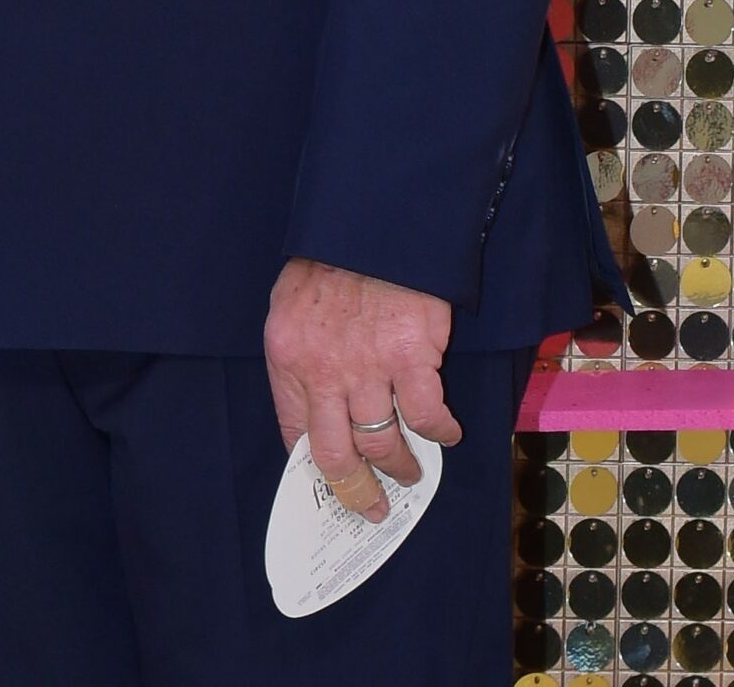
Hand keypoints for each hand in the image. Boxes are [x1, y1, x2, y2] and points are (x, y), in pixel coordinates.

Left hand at [263, 258, 459, 522]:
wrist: (370, 227)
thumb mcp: (291, 307)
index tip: (330, 485)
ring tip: (410, 474)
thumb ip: (300, 358)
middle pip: (336, 455)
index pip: (293, 432)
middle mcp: (322, 370)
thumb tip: (314, 411)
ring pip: (382, 444)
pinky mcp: (410, 359)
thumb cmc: (330, 264)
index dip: (314, 467)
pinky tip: (446, 435)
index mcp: (287, 357)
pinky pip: (427, 417)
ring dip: (401, 468)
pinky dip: (440, 434)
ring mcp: (366, 367)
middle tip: (371, 507)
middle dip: (355, 491)